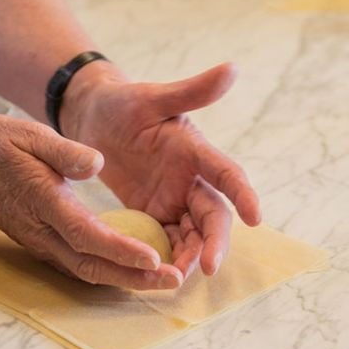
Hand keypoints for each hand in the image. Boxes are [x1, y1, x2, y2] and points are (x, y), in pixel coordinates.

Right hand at [0, 115, 182, 289]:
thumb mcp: (29, 134)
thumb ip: (64, 150)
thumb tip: (96, 162)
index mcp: (45, 201)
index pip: (87, 234)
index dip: (121, 250)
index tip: (154, 258)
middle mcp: (45, 232)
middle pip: (92, 265)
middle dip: (134, 278)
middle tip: (174, 282)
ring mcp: (43, 243)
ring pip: (88, 271)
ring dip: (127, 281)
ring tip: (164, 282)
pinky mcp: (45, 245)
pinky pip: (81, 266)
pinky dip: (111, 273)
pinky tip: (137, 272)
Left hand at [61, 62, 260, 277]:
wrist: (93, 118)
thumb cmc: (124, 102)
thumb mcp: (154, 96)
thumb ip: (191, 90)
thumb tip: (232, 69)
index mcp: (196, 151)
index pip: (227, 174)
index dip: (243, 195)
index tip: (255, 218)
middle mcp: (192, 179)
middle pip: (214, 216)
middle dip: (214, 242)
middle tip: (207, 267)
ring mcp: (175, 199)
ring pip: (193, 234)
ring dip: (191, 256)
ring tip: (178, 278)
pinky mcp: (156, 214)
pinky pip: (168, 240)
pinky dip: (169, 257)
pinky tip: (160, 277)